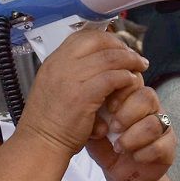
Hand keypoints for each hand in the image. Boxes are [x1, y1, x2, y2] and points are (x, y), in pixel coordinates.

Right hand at [17, 31, 148, 155]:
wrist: (39, 145)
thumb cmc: (49, 123)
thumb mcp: (53, 87)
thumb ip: (70, 73)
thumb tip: (96, 64)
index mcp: (53, 61)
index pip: (83, 36)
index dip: (106, 39)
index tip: (119, 48)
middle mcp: (60, 65)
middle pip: (98, 41)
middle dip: (121, 46)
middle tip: (134, 56)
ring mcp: (70, 79)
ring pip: (109, 58)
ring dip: (129, 61)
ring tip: (140, 67)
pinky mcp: (82, 96)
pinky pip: (112, 78)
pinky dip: (125, 77)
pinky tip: (131, 82)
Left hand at [85, 85, 175, 180]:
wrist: (120, 174)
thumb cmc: (107, 146)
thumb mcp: (93, 130)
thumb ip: (91, 117)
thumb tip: (88, 105)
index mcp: (132, 98)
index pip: (134, 80)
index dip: (123, 90)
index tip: (109, 107)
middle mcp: (151, 108)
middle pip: (148, 96)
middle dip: (127, 113)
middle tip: (113, 128)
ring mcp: (163, 126)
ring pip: (154, 123)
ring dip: (133, 136)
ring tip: (119, 147)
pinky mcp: (169, 146)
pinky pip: (161, 145)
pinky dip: (143, 153)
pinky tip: (134, 157)